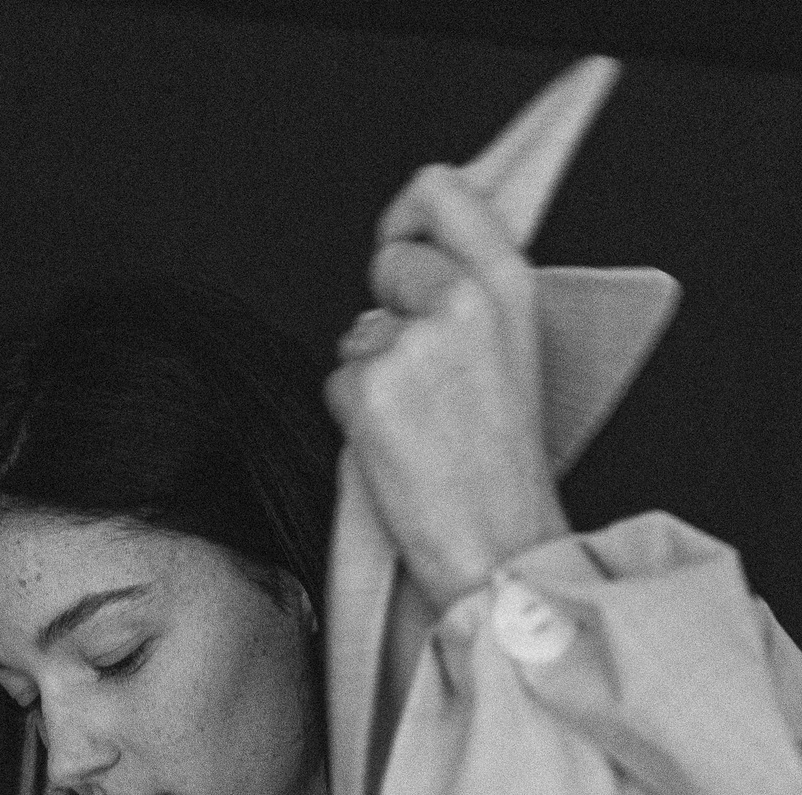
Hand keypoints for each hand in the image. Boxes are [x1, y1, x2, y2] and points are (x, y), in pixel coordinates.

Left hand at [323, 165, 568, 614]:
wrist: (500, 546)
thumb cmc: (505, 466)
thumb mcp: (515, 353)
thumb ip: (471, 292)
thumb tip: (410, 259)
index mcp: (508, 285)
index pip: (440, 189)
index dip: (407, 213)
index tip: (400, 242)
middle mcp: (462, 302)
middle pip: (387, 263)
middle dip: (389, 312)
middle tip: (425, 376)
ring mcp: (412, 346)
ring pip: (359, 334)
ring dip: (374, 375)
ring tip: (421, 425)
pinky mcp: (370, 392)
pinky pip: (338, 382)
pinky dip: (356, 416)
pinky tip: (398, 449)